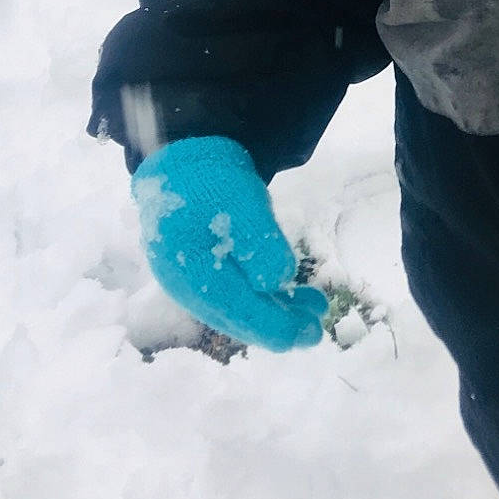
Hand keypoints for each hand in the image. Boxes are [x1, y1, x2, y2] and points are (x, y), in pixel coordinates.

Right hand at [131, 136, 327, 350]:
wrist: (183, 163)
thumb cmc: (212, 180)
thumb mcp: (241, 201)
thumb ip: (257, 242)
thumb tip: (274, 283)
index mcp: (188, 269)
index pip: (234, 309)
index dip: (272, 326)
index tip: (305, 335)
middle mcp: (184, 285)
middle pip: (235, 316)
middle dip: (277, 326)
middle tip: (315, 332)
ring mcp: (189, 281)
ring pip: (236, 308)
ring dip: (275, 313)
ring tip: (313, 310)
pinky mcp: (200, 273)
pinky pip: (232, 295)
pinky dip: (262, 298)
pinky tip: (288, 295)